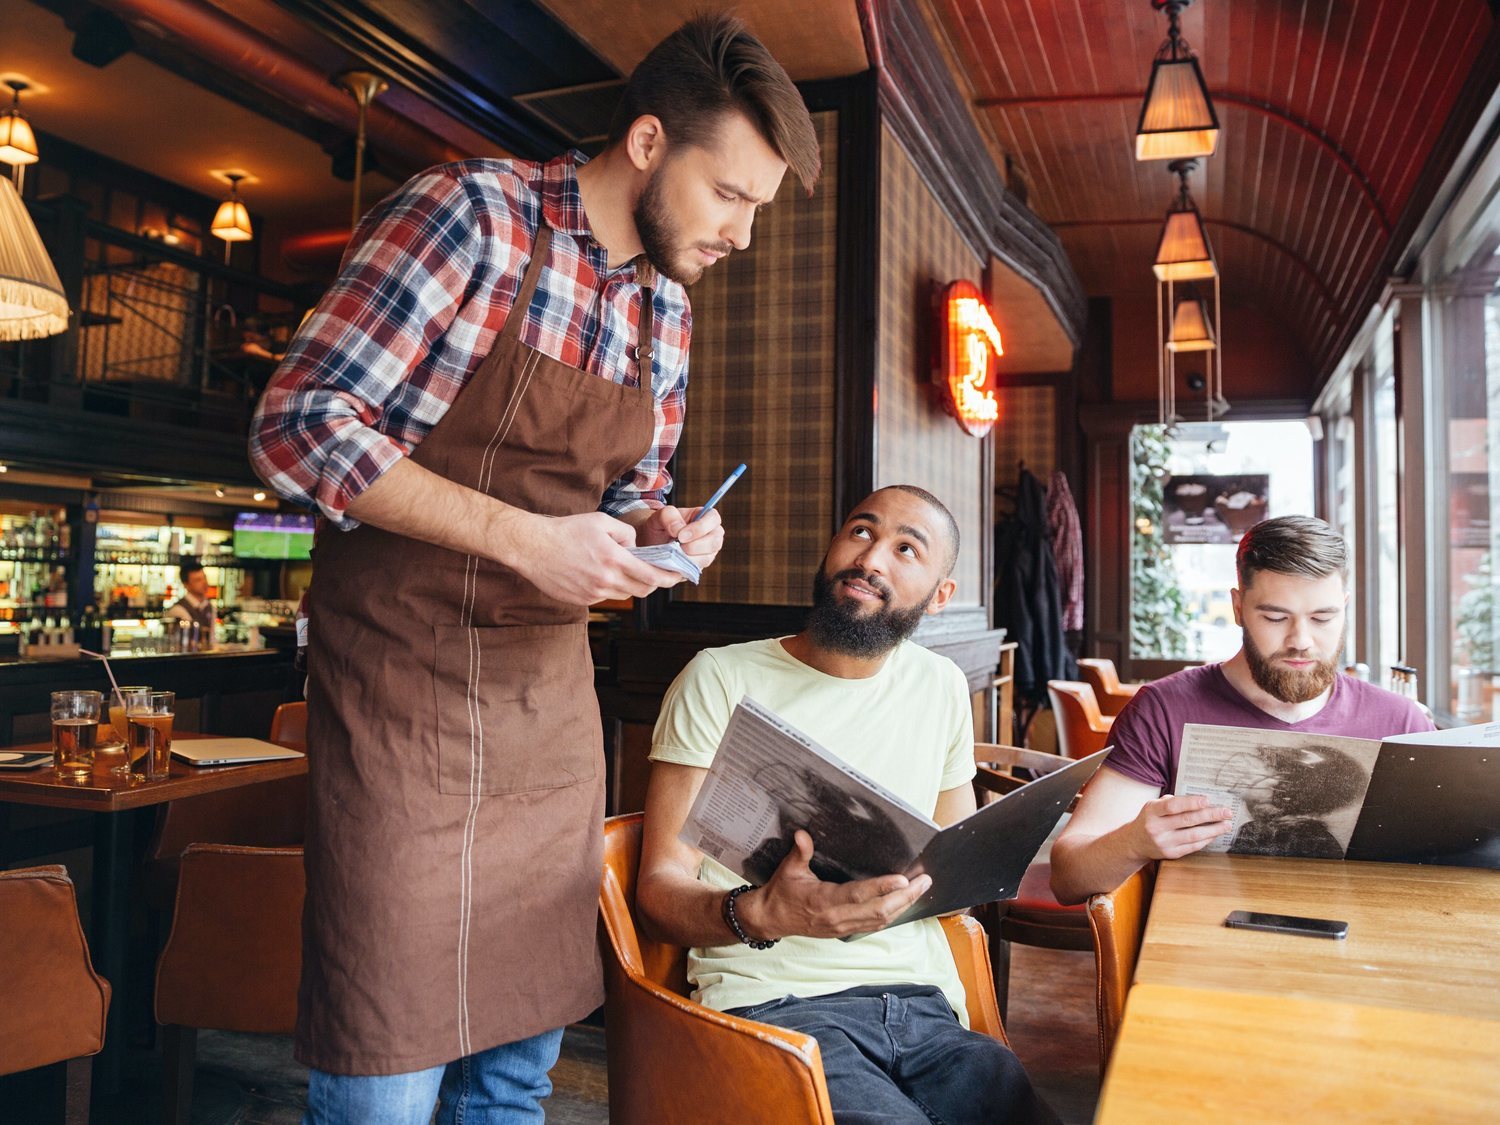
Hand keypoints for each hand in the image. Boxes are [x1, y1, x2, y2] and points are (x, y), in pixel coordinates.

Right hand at [505, 511, 682, 602]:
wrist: (533, 547)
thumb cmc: (567, 530)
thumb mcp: (601, 521)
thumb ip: (626, 534)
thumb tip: (636, 548)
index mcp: (614, 560)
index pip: (652, 576)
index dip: (669, 578)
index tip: (678, 576)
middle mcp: (606, 581)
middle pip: (642, 590)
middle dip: (654, 583)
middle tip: (657, 573)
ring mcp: (593, 593)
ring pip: (624, 594)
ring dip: (631, 585)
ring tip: (626, 570)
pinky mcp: (582, 600)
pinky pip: (605, 597)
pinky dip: (611, 587)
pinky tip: (601, 573)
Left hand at [633, 505, 725, 566]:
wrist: (654, 542)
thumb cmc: (661, 525)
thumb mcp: (660, 515)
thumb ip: (669, 515)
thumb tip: (678, 530)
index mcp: (706, 516)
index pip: (713, 519)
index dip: (700, 527)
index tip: (681, 536)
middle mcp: (712, 534)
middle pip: (715, 541)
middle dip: (695, 546)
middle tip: (678, 547)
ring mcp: (709, 551)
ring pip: (707, 558)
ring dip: (689, 558)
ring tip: (674, 554)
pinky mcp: (701, 564)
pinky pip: (698, 568)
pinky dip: (685, 566)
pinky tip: (675, 561)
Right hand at [735, 830, 931, 940]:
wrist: (771, 919)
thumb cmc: (781, 893)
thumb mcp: (788, 870)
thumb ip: (799, 852)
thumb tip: (803, 834)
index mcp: (824, 901)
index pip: (858, 895)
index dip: (882, 888)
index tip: (903, 879)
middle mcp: (837, 918)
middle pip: (879, 911)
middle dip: (905, 897)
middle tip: (924, 881)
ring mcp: (843, 927)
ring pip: (881, 920)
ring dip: (903, 905)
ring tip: (921, 888)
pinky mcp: (845, 931)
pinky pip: (874, 925)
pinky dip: (893, 914)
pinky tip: (904, 903)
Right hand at [1127, 794, 1233, 860]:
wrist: (1135, 842)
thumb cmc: (1150, 819)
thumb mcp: (1154, 806)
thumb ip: (1173, 801)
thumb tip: (1201, 801)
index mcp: (1152, 811)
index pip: (1173, 806)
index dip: (1191, 803)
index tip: (1208, 800)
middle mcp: (1156, 828)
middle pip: (1187, 820)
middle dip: (1210, 815)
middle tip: (1227, 812)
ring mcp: (1164, 843)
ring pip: (1193, 835)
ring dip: (1213, 829)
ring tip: (1226, 824)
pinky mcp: (1171, 854)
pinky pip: (1193, 846)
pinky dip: (1206, 839)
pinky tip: (1215, 834)